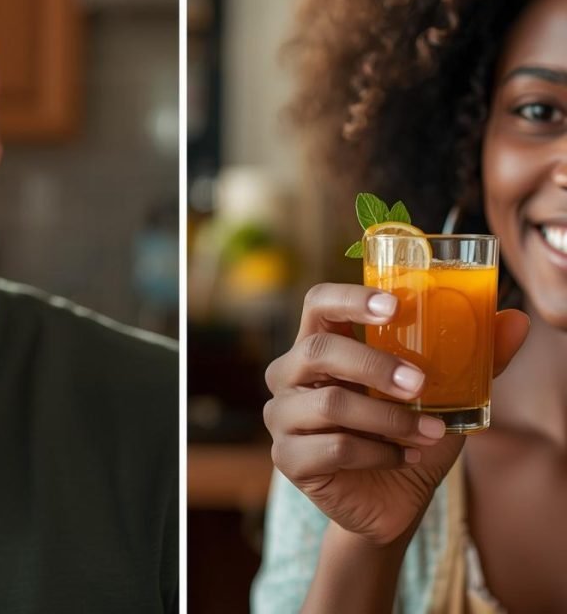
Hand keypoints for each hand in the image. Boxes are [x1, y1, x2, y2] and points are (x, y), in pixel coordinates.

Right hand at [263, 283, 528, 545]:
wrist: (391, 500)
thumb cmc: (406, 432)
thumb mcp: (443, 394)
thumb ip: (472, 359)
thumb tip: (517, 321)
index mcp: (320, 344)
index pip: (318, 303)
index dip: (348, 299)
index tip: (394, 306)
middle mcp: (290, 373)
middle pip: (317, 350)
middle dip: (374, 365)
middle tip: (421, 384)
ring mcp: (282, 416)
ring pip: (330, 404)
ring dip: (388, 419)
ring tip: (429, 432)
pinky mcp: (288, 457)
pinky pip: (333, 448)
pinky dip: (378, 453)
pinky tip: (403, 457)